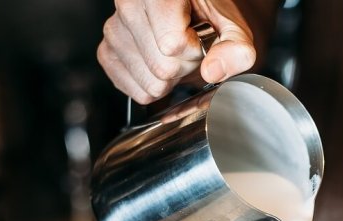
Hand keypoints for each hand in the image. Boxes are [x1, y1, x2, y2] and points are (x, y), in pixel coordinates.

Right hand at [97, 0, 255, 103]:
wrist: (190, 16)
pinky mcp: (107, 53)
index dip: (195, 50)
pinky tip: (159, 62)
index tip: (199, 37)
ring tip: (174, 54)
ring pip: (150, 83)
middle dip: (184, 66)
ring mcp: (114, 29)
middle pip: (162, 68)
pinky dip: (154, 85)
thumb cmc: (207, 18)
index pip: (172, 44)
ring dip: (169, 78)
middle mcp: (128, 4)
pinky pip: (135, 91)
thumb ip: (235, 47)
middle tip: (188, 48)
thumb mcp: (232, 27)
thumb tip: (214, 70)